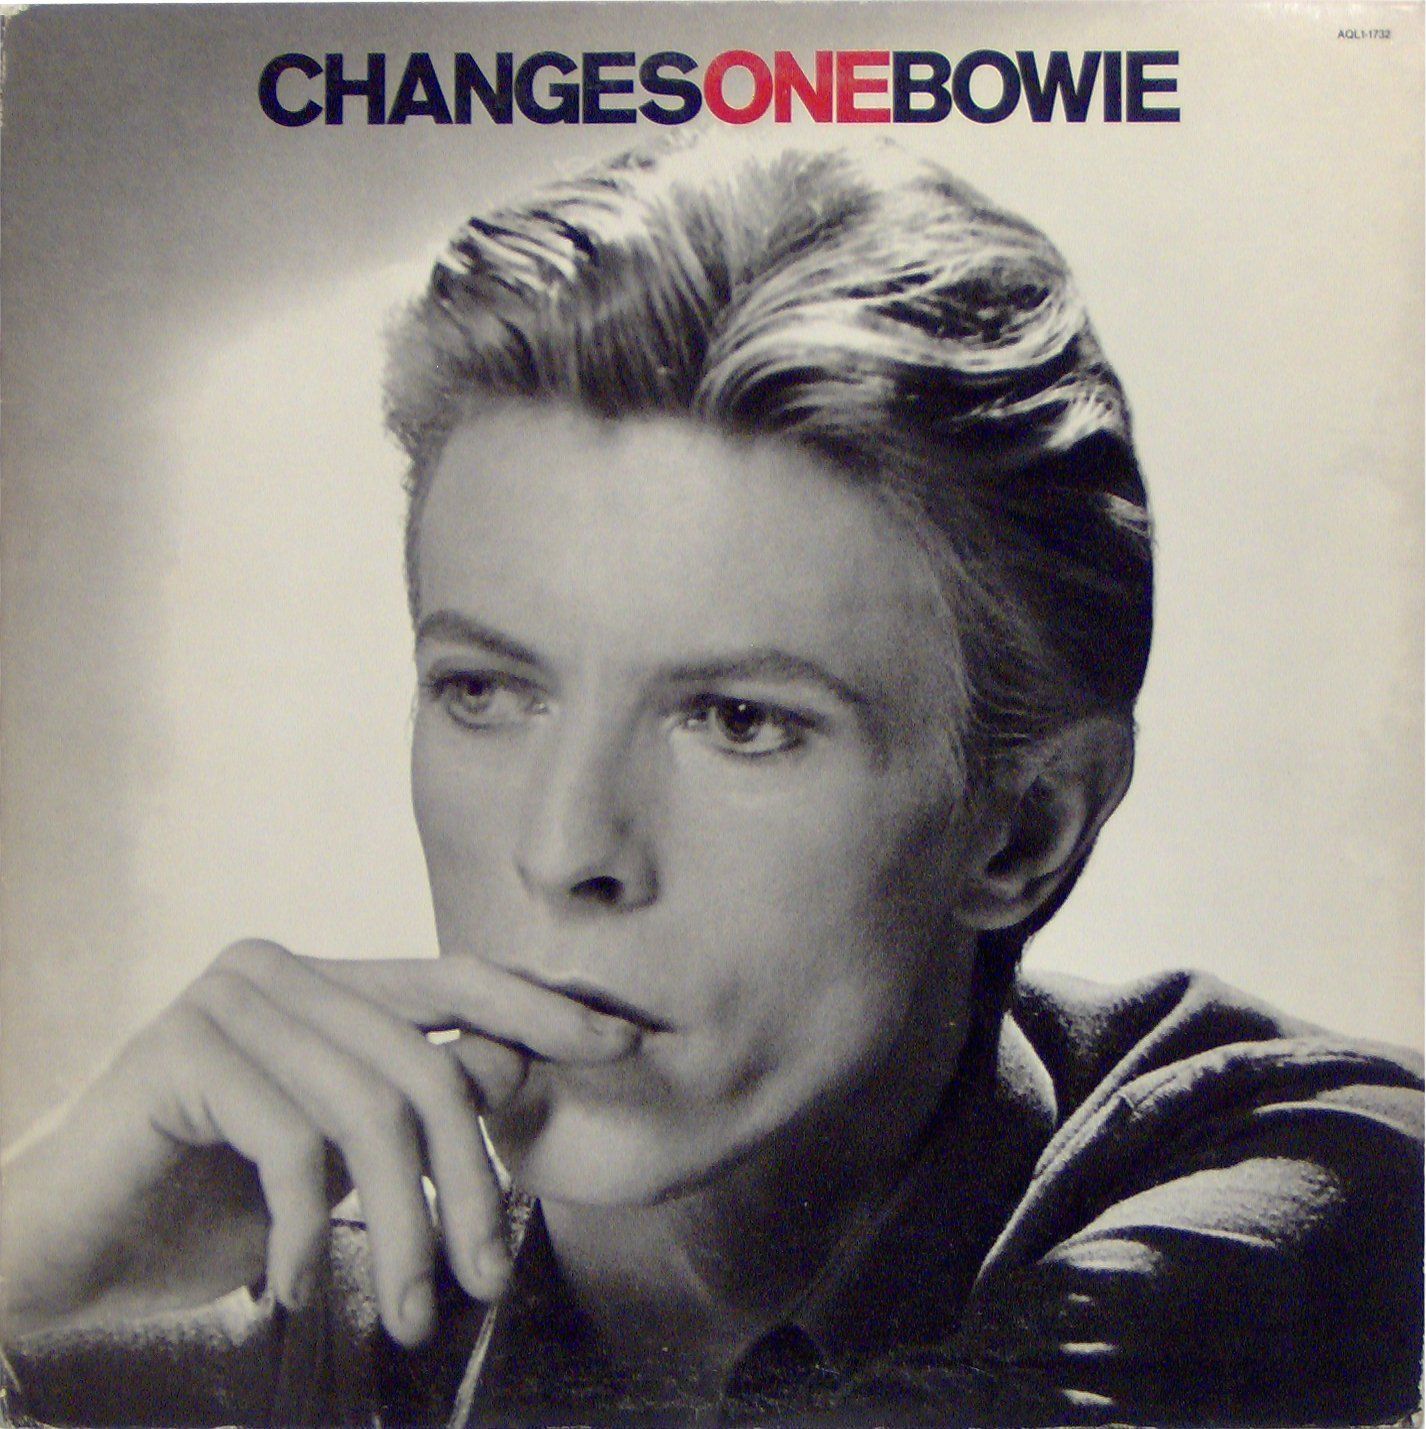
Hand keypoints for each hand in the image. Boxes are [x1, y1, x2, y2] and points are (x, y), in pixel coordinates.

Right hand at [0, 940, 635, 1345]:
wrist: (67, 1249)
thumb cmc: (210, 1201)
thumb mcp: (336, 1153)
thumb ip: (411, 1101)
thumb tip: (513, 1071)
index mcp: (327, 978)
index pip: (457, 980)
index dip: (542, 1011)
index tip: (621, 1046)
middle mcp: (281, 968)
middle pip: (425, 1066)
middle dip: (471, 1182)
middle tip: (487, 1280)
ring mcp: (228, 999)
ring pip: (370, 1112)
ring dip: (402, 1230)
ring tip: (407, 1313)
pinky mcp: (180, 1049)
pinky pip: (293, 1146)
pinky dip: (302, 1231)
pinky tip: (281, 1285)